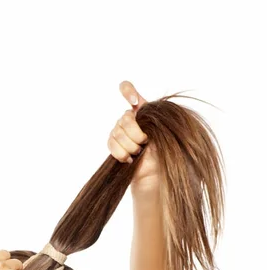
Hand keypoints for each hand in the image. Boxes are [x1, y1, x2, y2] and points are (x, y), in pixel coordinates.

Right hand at [108, 80, 159, 198]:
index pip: (127, 89)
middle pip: (125, 118)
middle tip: (144, 143)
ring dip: (130, 146)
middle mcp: (129, 119)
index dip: (127, 90)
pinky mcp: (113, 144)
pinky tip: (130, 159)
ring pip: (118, 132)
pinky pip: (111, 144)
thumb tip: (137, 107)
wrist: (155, 173)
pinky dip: (121, 153)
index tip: (135, 101)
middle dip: (135, 133)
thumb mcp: (165, 131)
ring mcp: (119, 131)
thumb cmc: (165, 151)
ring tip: (138, 153)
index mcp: (142, 110)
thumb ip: (154, 117)